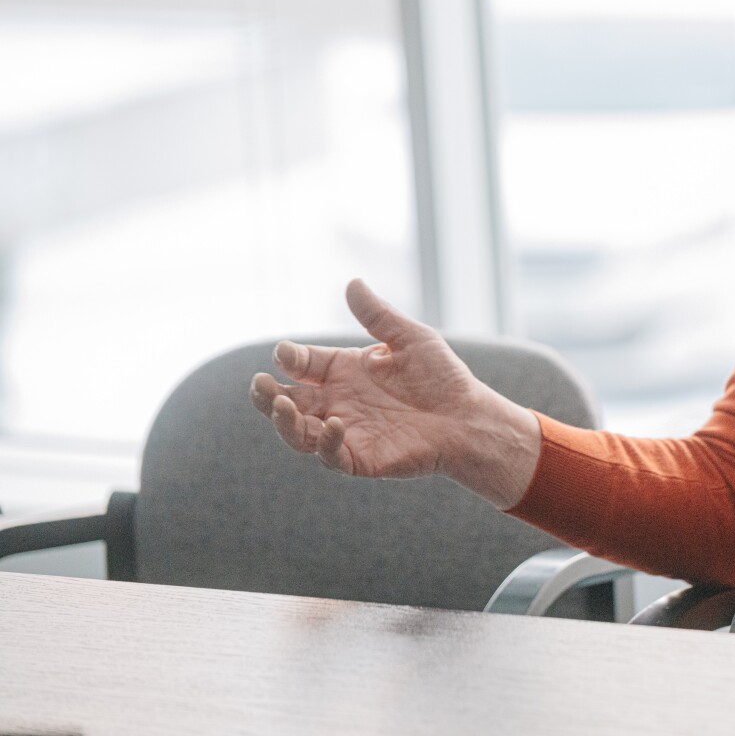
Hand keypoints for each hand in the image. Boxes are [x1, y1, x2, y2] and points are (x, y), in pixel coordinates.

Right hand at [250, 279, 539, 506]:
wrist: (468, 416)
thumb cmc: (442, 376)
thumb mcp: (410, 338)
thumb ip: (378, 316)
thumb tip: (352, 282)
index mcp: (344, 371)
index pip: (303, 364)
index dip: (289, 359)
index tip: (285, 353)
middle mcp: (338, 402)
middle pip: (288, 401)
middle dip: (267, 394)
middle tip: (260, 385)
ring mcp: (346, 432)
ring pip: (298, 432)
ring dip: (284, 421)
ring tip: (281, 405)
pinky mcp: (360, 458)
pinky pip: (332, 455)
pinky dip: (326, 442)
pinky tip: (332, 424)